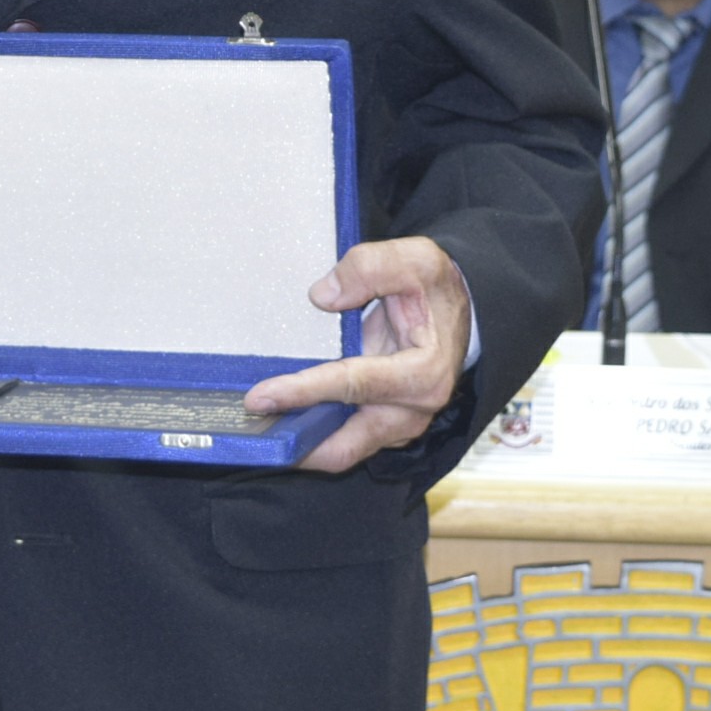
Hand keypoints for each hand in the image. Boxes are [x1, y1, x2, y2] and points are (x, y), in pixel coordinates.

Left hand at [246, 236, 472, 474]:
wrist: (460, 310)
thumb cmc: (436, 287)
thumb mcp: (416, 260)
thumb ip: (371, 268)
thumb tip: (322, 297)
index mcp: (424, 373)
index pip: (353, 386)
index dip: (304, 391)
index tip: (261, 397)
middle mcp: (411, 411)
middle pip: (345, 445)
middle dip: (297, 446)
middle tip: (250, 434)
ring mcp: (397, 423)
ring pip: (341, 450)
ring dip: (299, 445)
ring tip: (253, 434)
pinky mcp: (382, 425)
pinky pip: (342, 439)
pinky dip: (311, 436)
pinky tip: (277, 422)